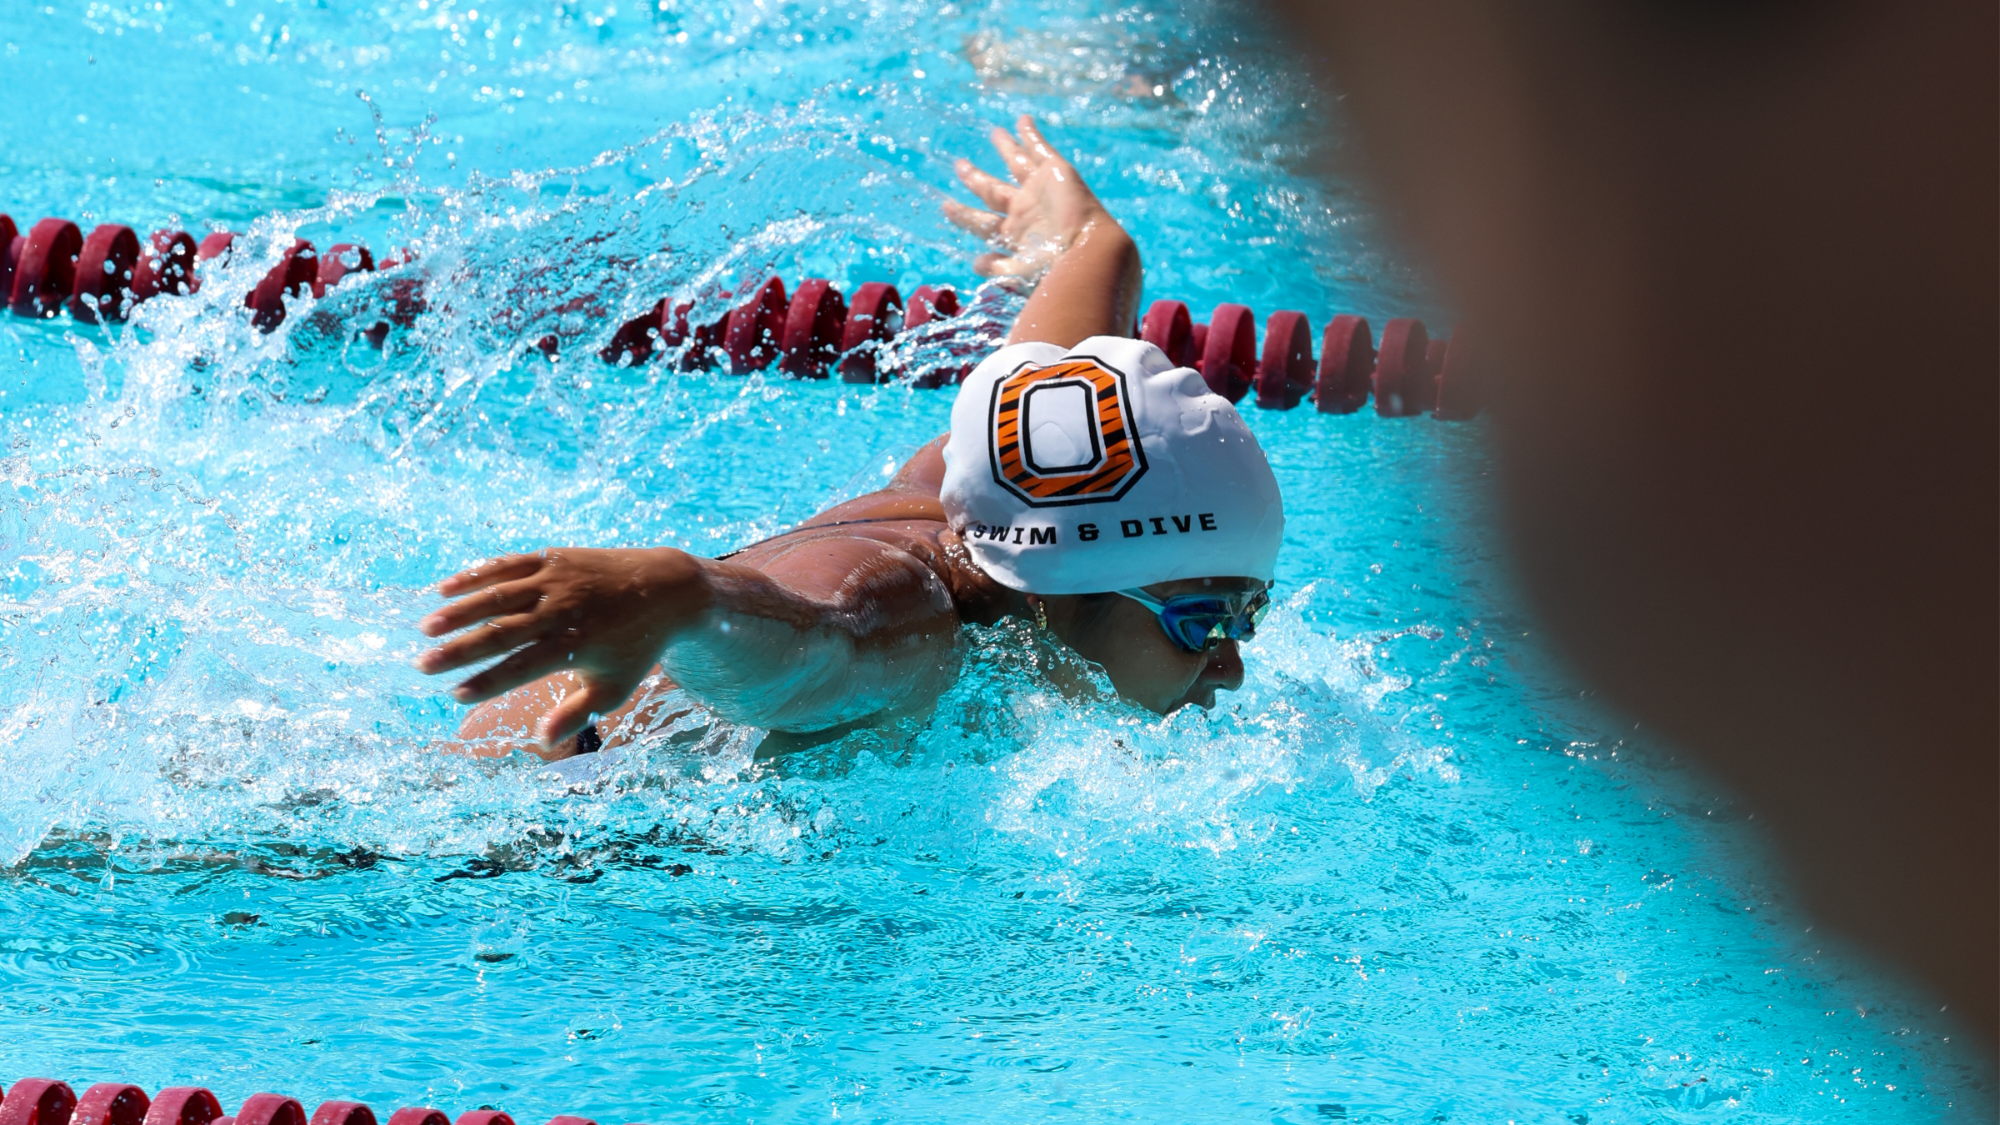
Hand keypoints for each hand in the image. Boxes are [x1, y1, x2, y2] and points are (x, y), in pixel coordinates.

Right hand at [414, 547, 709, 746]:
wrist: (664, 586)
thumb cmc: (635, 645)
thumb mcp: (615, 686)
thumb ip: (577, 713)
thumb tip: (542, 740)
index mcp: (576, 645)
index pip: (522, 667)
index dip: (487, 682)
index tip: (455, 695)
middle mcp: (563, 610)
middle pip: (502, 631)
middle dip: (459, 650)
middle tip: (422, 665)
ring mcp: (556, 580)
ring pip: (498, 594)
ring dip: (459, 610)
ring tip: (426, 629)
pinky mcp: (553, 557)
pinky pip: (508, 565)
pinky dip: (475, 575)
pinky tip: (443, 590)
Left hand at [944, 115, 1113, 278]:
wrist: (1089, 250)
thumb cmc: (1055, 265)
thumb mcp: (1020, 272)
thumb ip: (997, 267)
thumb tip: (975, 263)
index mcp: (1014, 234)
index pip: (982, 221)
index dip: (963, 215)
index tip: (946, 207)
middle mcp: (1024, 209)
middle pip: (993, 190)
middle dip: (976, 178)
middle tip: (959, 166)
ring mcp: (1039, 189)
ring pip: (1016, 164)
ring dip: (1005, 148)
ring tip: (995, 133)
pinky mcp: (1055, 171)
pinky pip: (1040, 148)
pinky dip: (1031, 134)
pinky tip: (1022, 120)